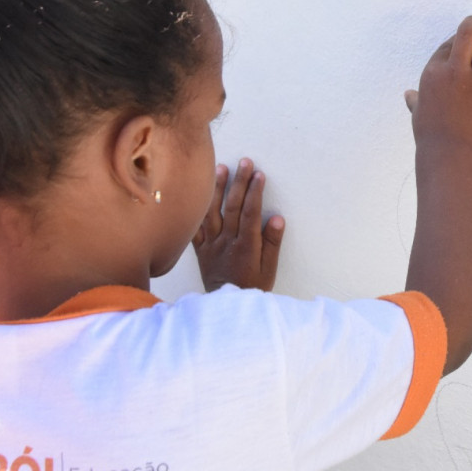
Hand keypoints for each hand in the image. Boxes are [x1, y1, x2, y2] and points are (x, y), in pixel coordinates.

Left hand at [193, 158, 283, 292]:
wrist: (226, 308)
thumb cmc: (251, 288)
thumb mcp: (269, 270)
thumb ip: (272, 244)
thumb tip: (277, 219)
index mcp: (245, 247)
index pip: (250, 213)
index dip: (255, 192)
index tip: (259, 174)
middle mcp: (226, 242)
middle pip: (231, 207)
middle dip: (239, 182)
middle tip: (245, 163)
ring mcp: (210, 245)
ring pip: (211, 212)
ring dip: (216, 189)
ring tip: (221, 169)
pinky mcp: (200, 250)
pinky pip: (195, 228)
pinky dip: (195, 210)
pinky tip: (196, 194)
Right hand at [404, 16, 471, 151]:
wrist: (446, 150)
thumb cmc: (428, 131)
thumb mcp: (417, 110)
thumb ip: (415, 99)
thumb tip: (408, 96)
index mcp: (433, 70)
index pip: (448, 42)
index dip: (456, 44)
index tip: (459, 53)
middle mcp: (454, 69)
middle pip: (468, 31)